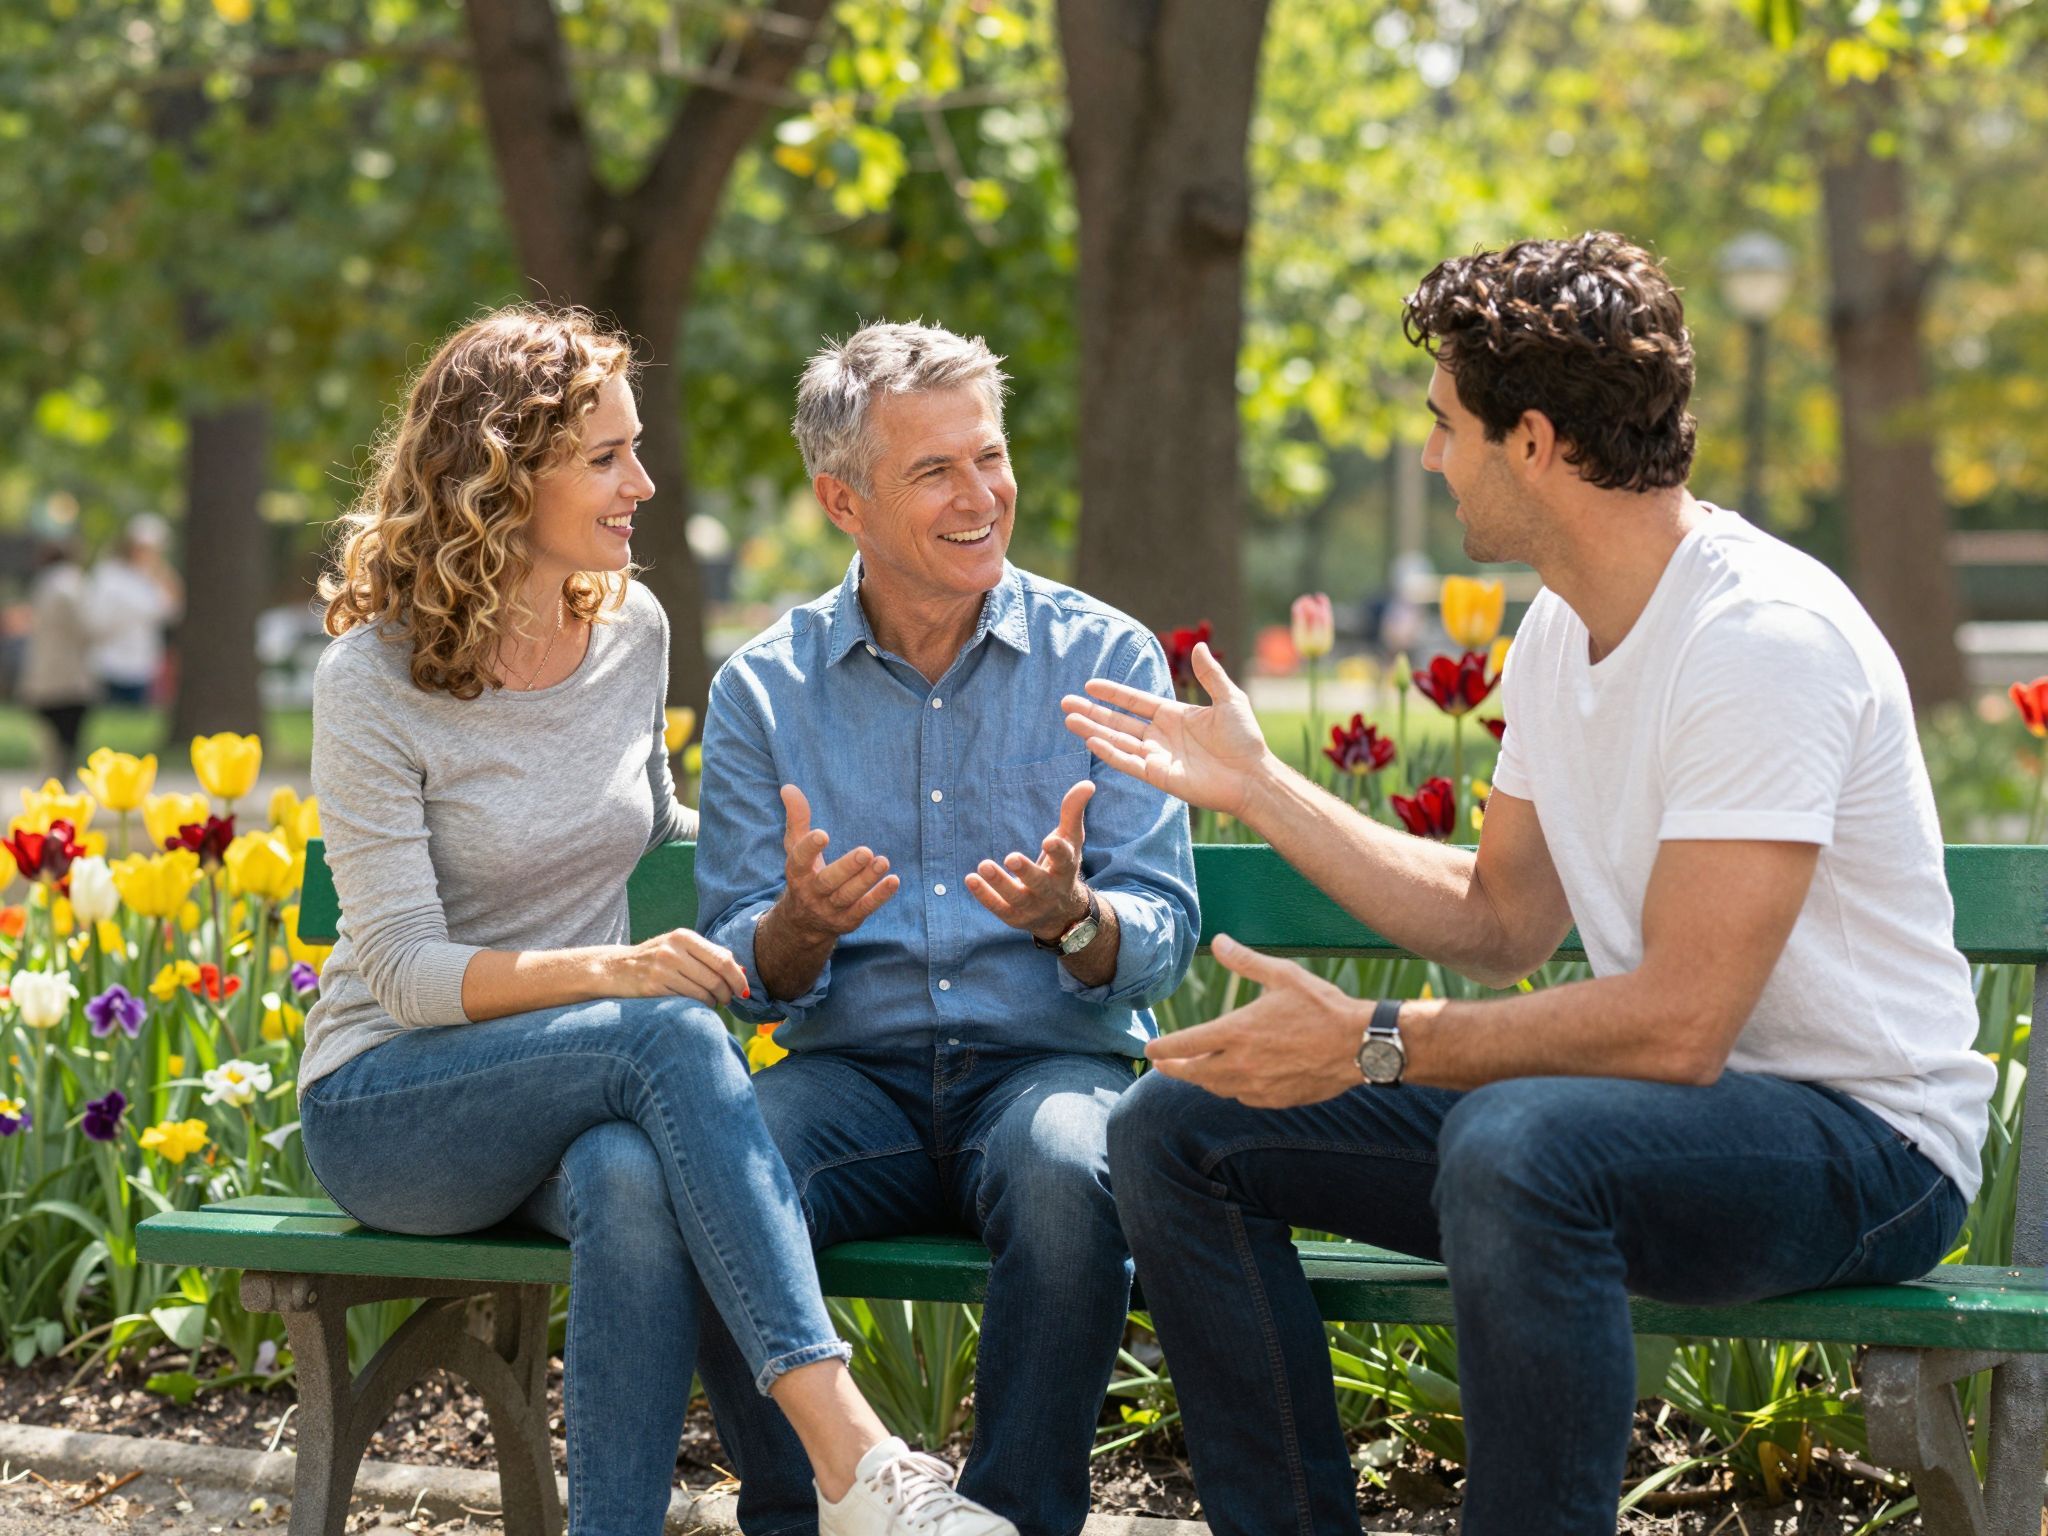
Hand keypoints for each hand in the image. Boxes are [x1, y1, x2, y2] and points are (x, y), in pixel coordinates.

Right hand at [615, 928, 750, 1007]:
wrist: (615, 968)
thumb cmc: (656, 959)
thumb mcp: (679, 948)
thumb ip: (709, 955)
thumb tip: (742, 971)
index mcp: (684, 936)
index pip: (723, 959)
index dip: (738, 978)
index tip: (744, 991)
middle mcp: (673, 949)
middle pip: (715, 977)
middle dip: (727, 993)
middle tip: (729, 1000)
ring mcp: (662, 968)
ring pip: (703, 992)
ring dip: (713, 1002)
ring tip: (712, 1002)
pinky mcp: (653, 987)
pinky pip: (686, 1001)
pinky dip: (697, 1006)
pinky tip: (696, 1005)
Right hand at [774, 784, 898, 939]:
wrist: (803, 923)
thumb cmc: (804, 874)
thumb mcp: (795, 848)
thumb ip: (797, 819)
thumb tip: (789, 787)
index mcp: (797, 874)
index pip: (799, 861)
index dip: (810, 848)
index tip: (823, 834)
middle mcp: (811, 893)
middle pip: (828, 881)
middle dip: (847, 868)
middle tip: (865, 851)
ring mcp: (830, 909)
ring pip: (848, 896)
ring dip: (866, 880)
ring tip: (883, 861)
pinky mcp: (848, 920)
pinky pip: (864, 909)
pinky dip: (879, 896)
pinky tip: (893, 881)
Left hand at [967, 779, 1093, 942]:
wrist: (1062, 914)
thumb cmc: (1063, 867)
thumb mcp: (1071, 840)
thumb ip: (1073, 812)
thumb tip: (1087, 783)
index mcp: (1066, 870)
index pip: (1065, 860)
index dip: (1058, 851)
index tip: (1050, 840)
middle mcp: (1050, 891)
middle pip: (1039, 882)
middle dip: (1026, 871)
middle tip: (1011, 857)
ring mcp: (1032, 906)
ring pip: (1015, 897)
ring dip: (999, 882)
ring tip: (984, 865)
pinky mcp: (1014, 917)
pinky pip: (998, 907)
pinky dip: (984, 895)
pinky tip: (970, 879)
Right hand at [1061, 642, 1272, 817]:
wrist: (1252, 776)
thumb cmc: (1245, 739)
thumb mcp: (1229, 699)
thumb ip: (1210, 675)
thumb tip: (1198, 646)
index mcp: (1173, 715)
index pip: (1135, 702)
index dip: (1113, 693)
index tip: (1089, 685)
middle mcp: (1161, 735)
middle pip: (1119, 721)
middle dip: (1092, 712)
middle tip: (1065, 703)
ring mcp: (1157, 756)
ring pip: (1118, 741)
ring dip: (1094, 731)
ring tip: (1069, 720)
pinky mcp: (1159, 776)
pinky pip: (1129, 762)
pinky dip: (1110, 753)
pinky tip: (1092, 741)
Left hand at [1143, 935, 1366, 1107]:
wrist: (1360, 1046)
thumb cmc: (1322, 1007)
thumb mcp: (1282, 975)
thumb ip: (1245, 962)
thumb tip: (1220, 941)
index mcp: (1237, 1032)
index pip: (1185, 1045)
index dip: (1163, 1048)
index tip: (1150, 1049)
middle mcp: (1242, 1064)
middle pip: (1195, 1073)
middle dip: (1174, 1068)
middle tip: (1160, 1064)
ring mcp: (1259, 1086)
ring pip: (1218, 1088)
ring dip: (1202, 1079)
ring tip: (1194, 1070)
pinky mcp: (1277, 1099)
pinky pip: (1243, 1097)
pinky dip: (1231, 1088)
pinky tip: (1233, 1080)